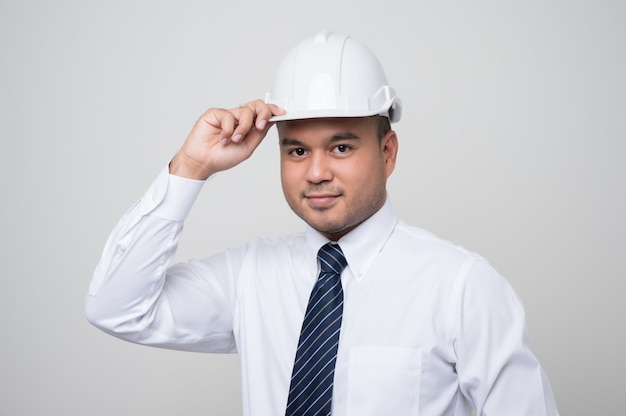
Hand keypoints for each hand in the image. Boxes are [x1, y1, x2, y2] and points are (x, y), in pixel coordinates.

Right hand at [169, 100, 284, 179]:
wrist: (203, 162)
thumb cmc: (222, 157)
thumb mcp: (247, 147)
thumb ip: (259, 134)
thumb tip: (271, 121)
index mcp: (248, 127)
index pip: (262, 113)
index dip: (273, 110)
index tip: (281, 113)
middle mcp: (239, 119)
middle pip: (257, 105)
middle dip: (263, 113)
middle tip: (260, 126)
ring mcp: (227, 115)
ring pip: (245, 111)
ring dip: (242, 128)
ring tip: (234, 140)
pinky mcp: (215, 114)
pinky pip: (228, 116)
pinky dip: (227, 130)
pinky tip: (222, 139)